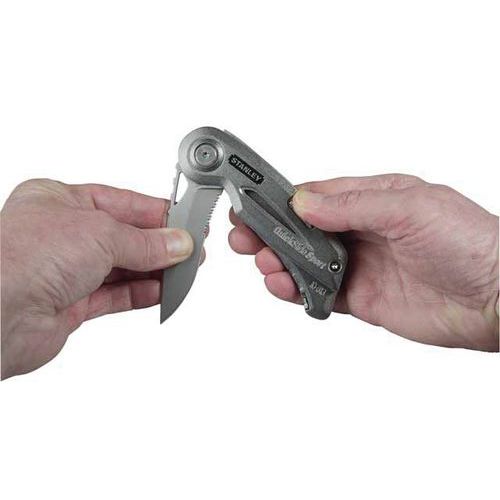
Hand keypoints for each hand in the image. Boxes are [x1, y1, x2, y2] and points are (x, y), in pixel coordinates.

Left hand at [1, 179, 192, 378]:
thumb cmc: (24, 258)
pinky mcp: (70, 303)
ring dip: (154, 270)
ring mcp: (66, 270)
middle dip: (160, 244)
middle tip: (191, 249)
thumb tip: (178, 243)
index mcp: (60, 200)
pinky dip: (141, 293)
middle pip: (124, 237)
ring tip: (183, 271)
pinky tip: (161, 291)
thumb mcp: (101, 234)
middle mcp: (62, 234)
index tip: (186, 221)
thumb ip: (145, 242)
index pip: (121, 202)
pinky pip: (115, 295)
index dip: (156, 212)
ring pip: (122, 268)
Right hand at [229, 174, 498, 350]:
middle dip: (270, 232)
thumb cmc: (470, 242)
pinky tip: (285, 286)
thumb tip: (304, 203)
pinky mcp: (361, 298)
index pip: (315, 195)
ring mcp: (359, 265)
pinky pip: (318, 293)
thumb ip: (352, 206)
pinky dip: (297, 291)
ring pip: (305, 262)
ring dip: (279, 262)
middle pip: (302, 230)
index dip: (280, 200)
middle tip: (244, 236)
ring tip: (265, 264)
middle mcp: (362, 231)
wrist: (498, 297)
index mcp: (372, 199)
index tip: (251, 202)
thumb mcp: (409, 208)